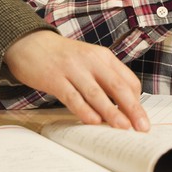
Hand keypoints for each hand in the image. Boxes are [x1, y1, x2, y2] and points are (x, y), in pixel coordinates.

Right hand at [3, 30, 149, 130]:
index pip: (128, 80)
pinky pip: (72, 97)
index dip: (136, 101)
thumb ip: (105, 79)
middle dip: (132, 109)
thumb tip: (123, 109)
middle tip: (142, 128)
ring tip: (123, 128)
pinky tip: (93, 122)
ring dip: (111, 112)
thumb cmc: (63, 57)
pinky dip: (84, 110)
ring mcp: (72, 69)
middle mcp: (91, 60)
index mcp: (103, 57)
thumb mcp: (89, 61)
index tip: (140, 119)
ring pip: (96, 93)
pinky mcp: (54, 78)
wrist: (29, 43)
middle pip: (117, 86)